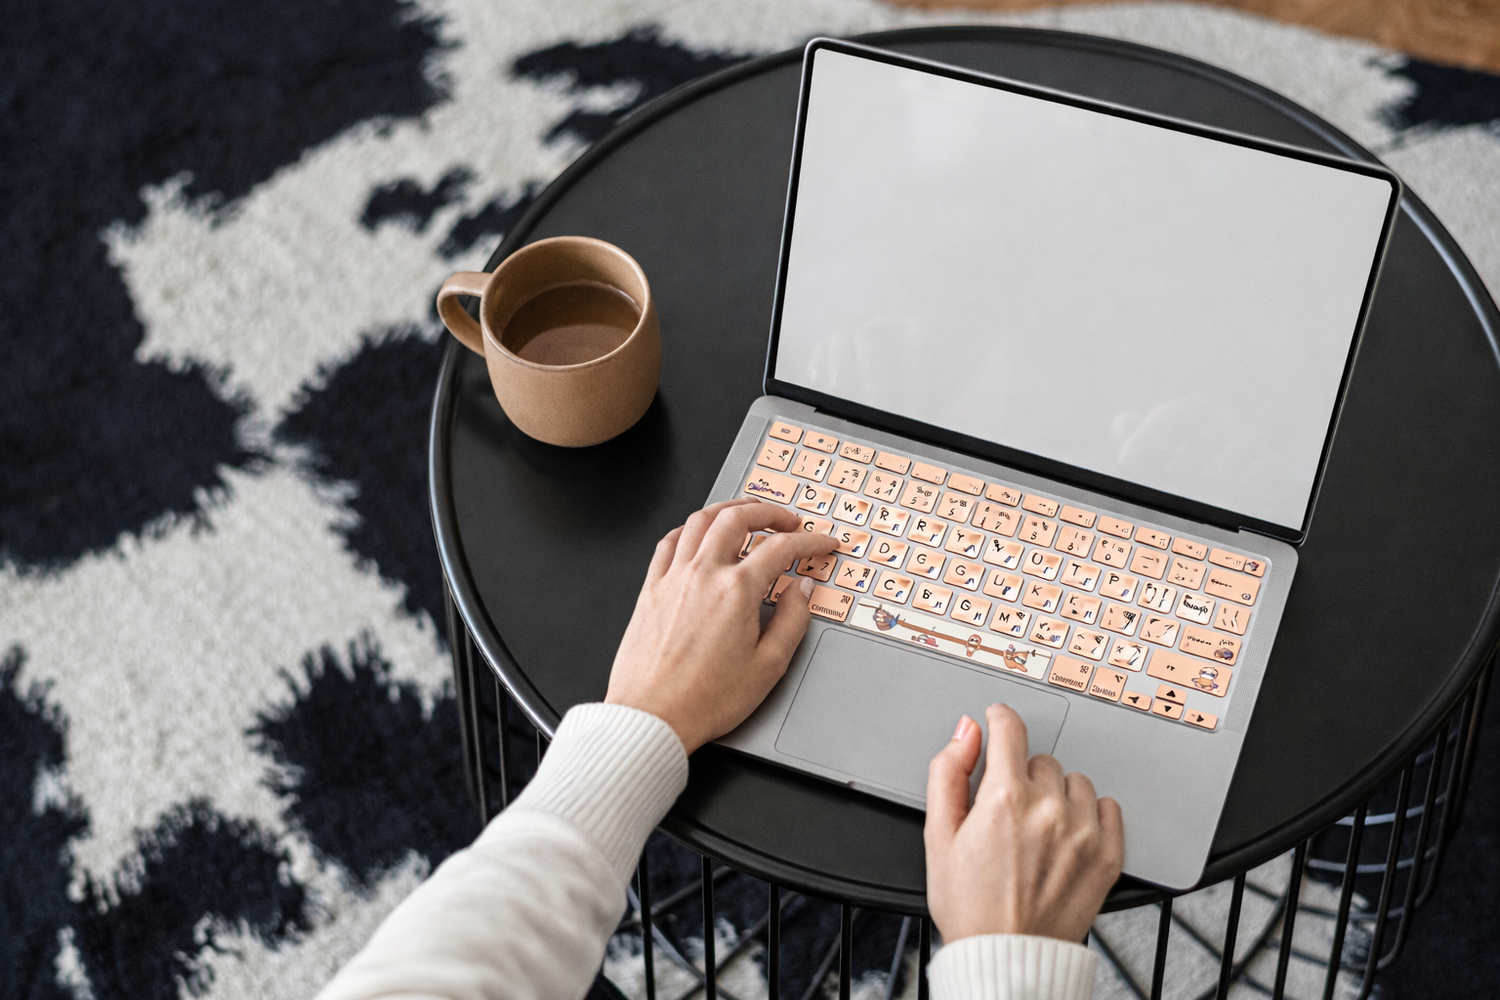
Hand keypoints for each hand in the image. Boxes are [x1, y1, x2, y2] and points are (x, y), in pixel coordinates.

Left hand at [605, 498, 839, 753]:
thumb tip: (801, 590)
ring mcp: (673, 578)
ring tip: (746, 512)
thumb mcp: (768, 667)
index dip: (810, 541)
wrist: (652, 717)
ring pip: (700, 520)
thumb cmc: (704, 700)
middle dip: (769, 511)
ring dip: (728, 509)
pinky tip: (697, 534)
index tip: (822, 544)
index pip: (781, 548)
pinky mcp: (650, 589)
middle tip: (788, 520)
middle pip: (737, 517)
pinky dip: (688, 529)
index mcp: (736, 591)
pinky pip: (668, 542)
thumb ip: (791, 621)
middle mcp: (702, 574)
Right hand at [925, 704, 1123, 943]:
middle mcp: (1049, 809)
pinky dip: (1091, 814)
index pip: (1010, 731)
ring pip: (1075, 782)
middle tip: (1008, 811)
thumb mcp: (937, 836)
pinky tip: (1068, 835)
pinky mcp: (1108, 855)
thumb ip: (948, 773)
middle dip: (1023, 776)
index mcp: (1004, 800)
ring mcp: (1084, 832)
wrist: (1006, 958)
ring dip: (1057, 795)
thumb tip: (966, 732)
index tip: (999, 720)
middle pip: (1041, 760)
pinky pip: (1109, 808)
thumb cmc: (969, 905)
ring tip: (1038, 829)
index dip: (1000, 719)